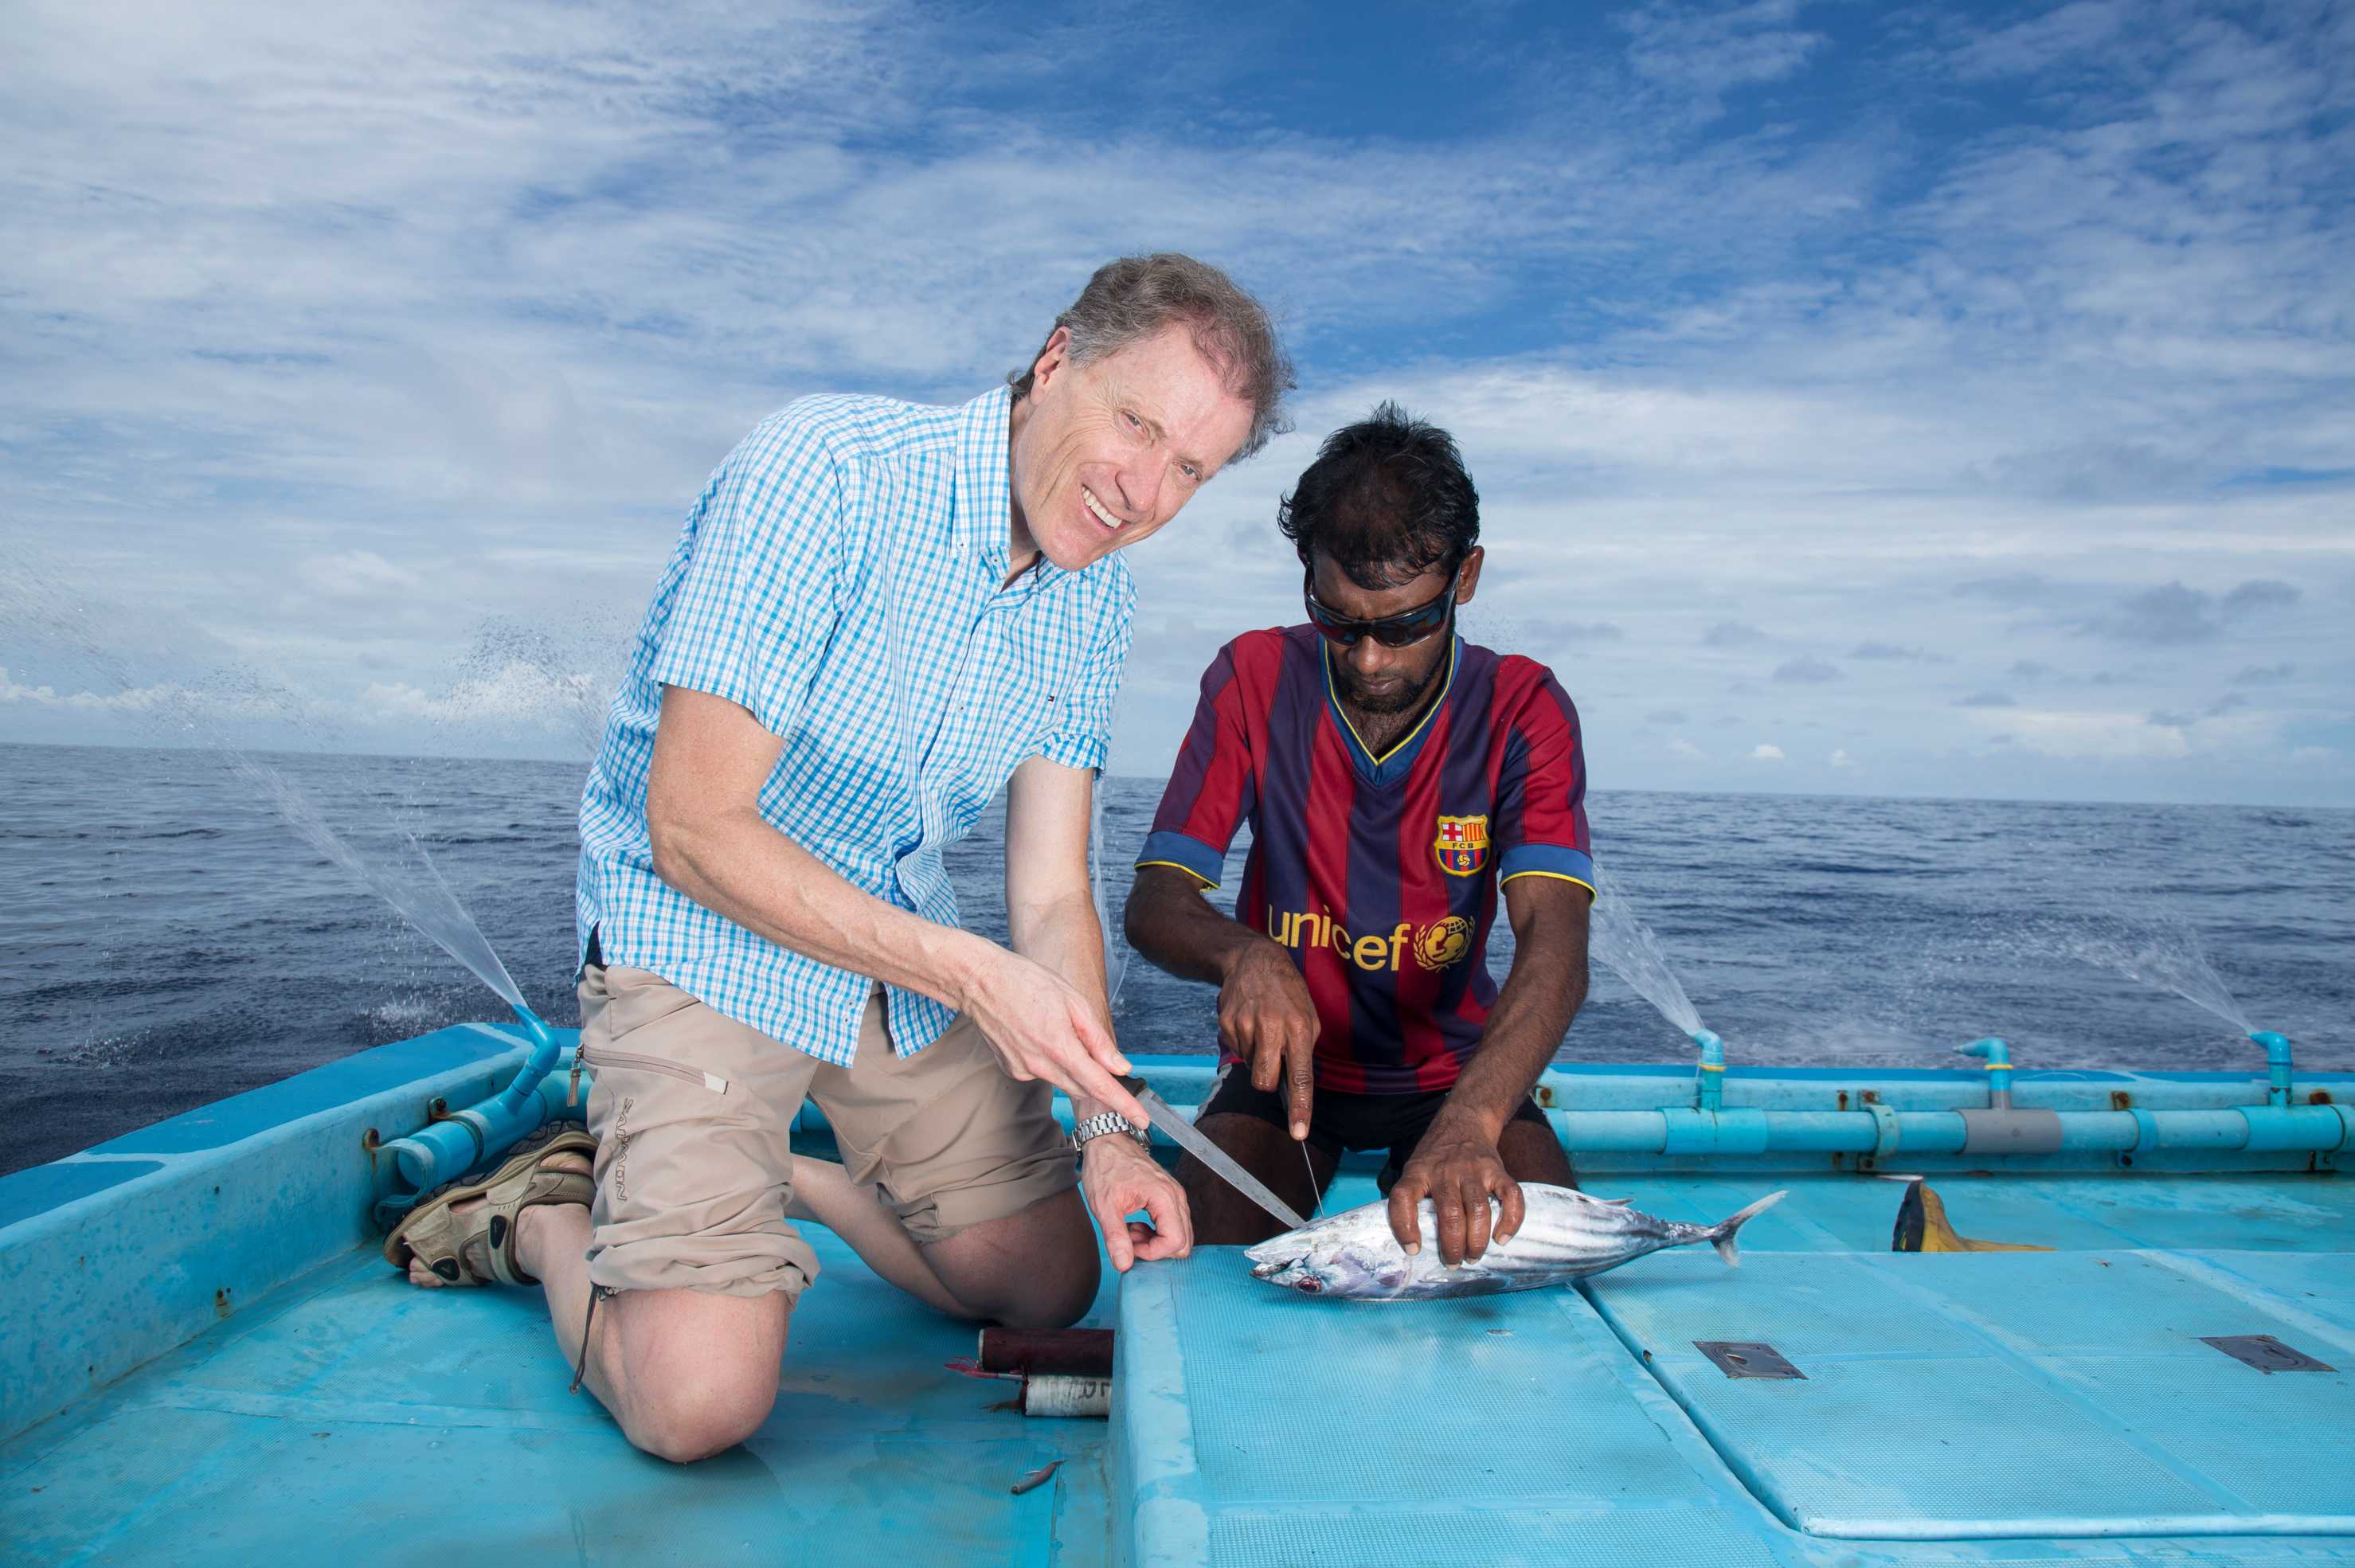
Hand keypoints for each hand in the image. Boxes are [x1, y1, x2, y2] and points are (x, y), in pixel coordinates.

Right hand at [958, 945, 1149, 1129]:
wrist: (980, 981)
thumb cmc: (1027, 982)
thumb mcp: (1073, 1002)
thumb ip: (1098, 1040)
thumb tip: (1120, 1066)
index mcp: (1060, 1047)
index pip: (1100, 1086)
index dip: (1124, 1105)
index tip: (1142, 1120)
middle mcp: (1040, 1066)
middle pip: (1083, 1087)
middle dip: (1098, 1080)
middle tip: (1103, 1060)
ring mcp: (1023, 1070)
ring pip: (1062, 1081)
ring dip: (1072, 1068)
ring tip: (1059, 1031)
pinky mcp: (1011, 1069)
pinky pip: (1041, 1073)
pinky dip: (1049, 1061)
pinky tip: (1039, 1035)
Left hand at [1080, 1132, 1193, 1271]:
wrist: (1106, 1142)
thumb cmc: (1105, 1167)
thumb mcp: (1104, 1205)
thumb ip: (1116, 1237)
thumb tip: (1124, 1264)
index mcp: (1163, 1196)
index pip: (1176, 1241)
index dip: (1152, 1252)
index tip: (1130, 1245)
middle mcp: (1175, 1196)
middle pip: (1183, 1242)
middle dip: (1156, 1249)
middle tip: (1130, 1239)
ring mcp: (1175, 1195)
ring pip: (1180, 1235)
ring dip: (1156, 1242)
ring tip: (1131, 1230)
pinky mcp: (1169, 1196)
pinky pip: (1174, 1225)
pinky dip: (1157, 1232)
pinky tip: (1137, 1224)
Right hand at [1218, 939, 1319, 1139]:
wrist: (1254, 961)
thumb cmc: (1288, 993)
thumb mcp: (1309, 1016)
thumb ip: (1304, 1048)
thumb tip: (1295, 1083)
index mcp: (1299, 1028)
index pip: (1301, 1076)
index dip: (1300, 1108)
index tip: (1298, 1132)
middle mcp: (1272, 1028)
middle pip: (1264, 1081)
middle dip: (1267, 1080)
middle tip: (1272, 1060)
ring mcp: (1246, 1025)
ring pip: (1249, 1067)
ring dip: (1257, 1056)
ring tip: (1263, 1028)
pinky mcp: (1227, 1023)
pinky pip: (1237, 1051)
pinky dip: (1244, 1044)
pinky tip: (1250, 1022)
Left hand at [1386, 1109, 1523, 1265]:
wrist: (1465, 1121)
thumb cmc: (1436, 1156)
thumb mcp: (1415, 1168)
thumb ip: (1412, 1197)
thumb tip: (1410, 1241)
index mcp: (1418, 1172)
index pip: (1403, 1198)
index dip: (1405, 1227)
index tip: (1413, 1249)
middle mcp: (1445, 1171)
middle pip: (1449, 1214)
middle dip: (1452, 1247)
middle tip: (1453, 1263)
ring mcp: (1474, 1170)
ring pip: (1478, 1210)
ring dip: (1477, 1241)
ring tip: (1473, 1257)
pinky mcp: (1497, 1170)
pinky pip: (1511, 1196)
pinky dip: (1510, 1221)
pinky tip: (1502, 1238)